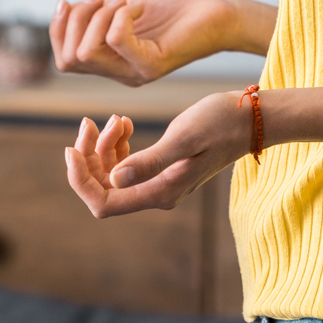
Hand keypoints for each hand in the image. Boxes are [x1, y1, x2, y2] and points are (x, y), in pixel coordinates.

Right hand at [51, 0, 239, 85]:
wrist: (218, 11)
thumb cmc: (176, 6)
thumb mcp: (124, 7)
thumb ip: (97, 14)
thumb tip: (66, 9)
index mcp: (112, 62)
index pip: (64, 60)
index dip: (58, 28)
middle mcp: (120, 73)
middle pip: (69, 59)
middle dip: (75, 20)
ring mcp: (135, 72)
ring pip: (87, 52)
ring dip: (98, 16)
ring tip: (124, 2)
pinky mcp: (153, 65)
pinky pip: (117, 40)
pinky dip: (122, 14)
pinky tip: (140, 8)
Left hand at [64, 91, 251, 217]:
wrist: (250, 118)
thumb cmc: (220, 123)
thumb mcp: (183, 138)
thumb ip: (149, 162)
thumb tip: (114, 180)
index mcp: (159, 193)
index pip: (103, 203)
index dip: (81, 181)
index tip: (71, 149)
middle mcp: (156, 194)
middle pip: (103, 188)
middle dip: (89, 156)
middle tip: (91, 121)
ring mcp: (159, 182)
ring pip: (113, 173)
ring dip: (104, 146)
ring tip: (117, 119)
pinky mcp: (162, 168)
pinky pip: (127, 163)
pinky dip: (118, 143)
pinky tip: (125, 123)